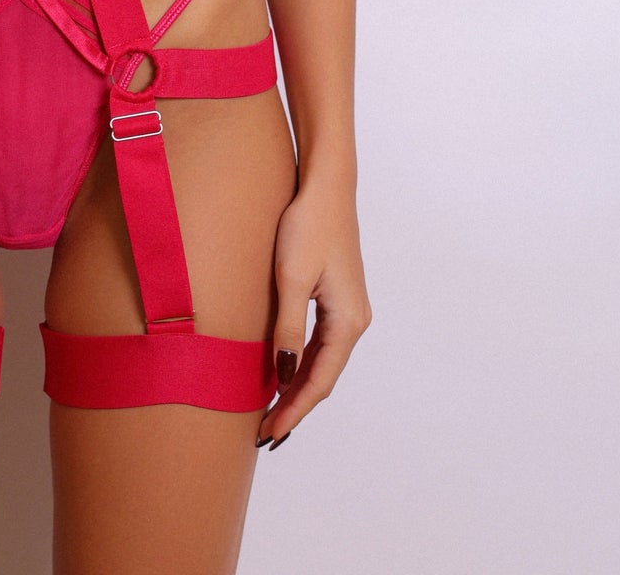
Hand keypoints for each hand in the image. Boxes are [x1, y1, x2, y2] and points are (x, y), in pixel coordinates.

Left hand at [256, 174, 371, 445]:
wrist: (326, 186)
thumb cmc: (308, 226)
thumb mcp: (291, 278)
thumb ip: (288, 329)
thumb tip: (284, 375)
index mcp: (348, 322)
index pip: (319, 381)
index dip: (294, 410)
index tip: (269, 433)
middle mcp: (355, 321)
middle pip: (323, 376)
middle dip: (295, 405)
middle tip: (264, 432)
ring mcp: (349, 309)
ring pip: (322, 361)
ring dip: (298, 386)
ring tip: (271, 410)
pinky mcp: (338, 296)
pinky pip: (321, 342)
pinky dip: (302, 362)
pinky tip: (284, 370)